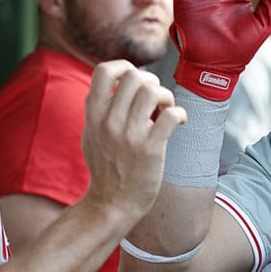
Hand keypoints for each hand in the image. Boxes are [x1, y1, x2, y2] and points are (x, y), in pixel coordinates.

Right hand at [81, 62, 185, 218]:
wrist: (111, 204)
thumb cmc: (104, 169)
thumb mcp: (90, 134)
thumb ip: (98, 109)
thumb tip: (113, 84)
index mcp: (94, 115)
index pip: (104, 71)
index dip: (124, 67)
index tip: (135, 80)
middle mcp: (110, 121)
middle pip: (135, 76)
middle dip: (151, 82)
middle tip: (156, 100)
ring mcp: (130, 135)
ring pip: (154, 91)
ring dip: (166, 96)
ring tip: (166, 110)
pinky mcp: (151, 150)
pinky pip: (172, 115)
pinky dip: (180, 114)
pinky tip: (179, 122)